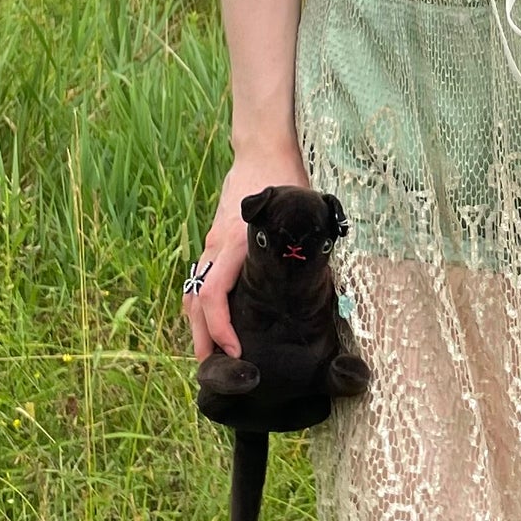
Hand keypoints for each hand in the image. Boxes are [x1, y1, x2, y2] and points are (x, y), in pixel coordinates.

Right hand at [184, 150, 310, 359]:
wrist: (261, 150)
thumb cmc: (284, 182)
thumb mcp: (301, 215)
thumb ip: (308, 248)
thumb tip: (327, 285)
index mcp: (235, 245)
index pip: (215, 295)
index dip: (221, 328)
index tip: (235, 350)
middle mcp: (217, 247)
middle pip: (195, 301)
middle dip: (200, 338)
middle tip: (211, 369)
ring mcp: (211, 244)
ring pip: (193, 291)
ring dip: (197, 325)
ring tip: (207, 354)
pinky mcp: (213, 242)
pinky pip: (200, 280)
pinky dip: (201, 306)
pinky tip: (212, 324)